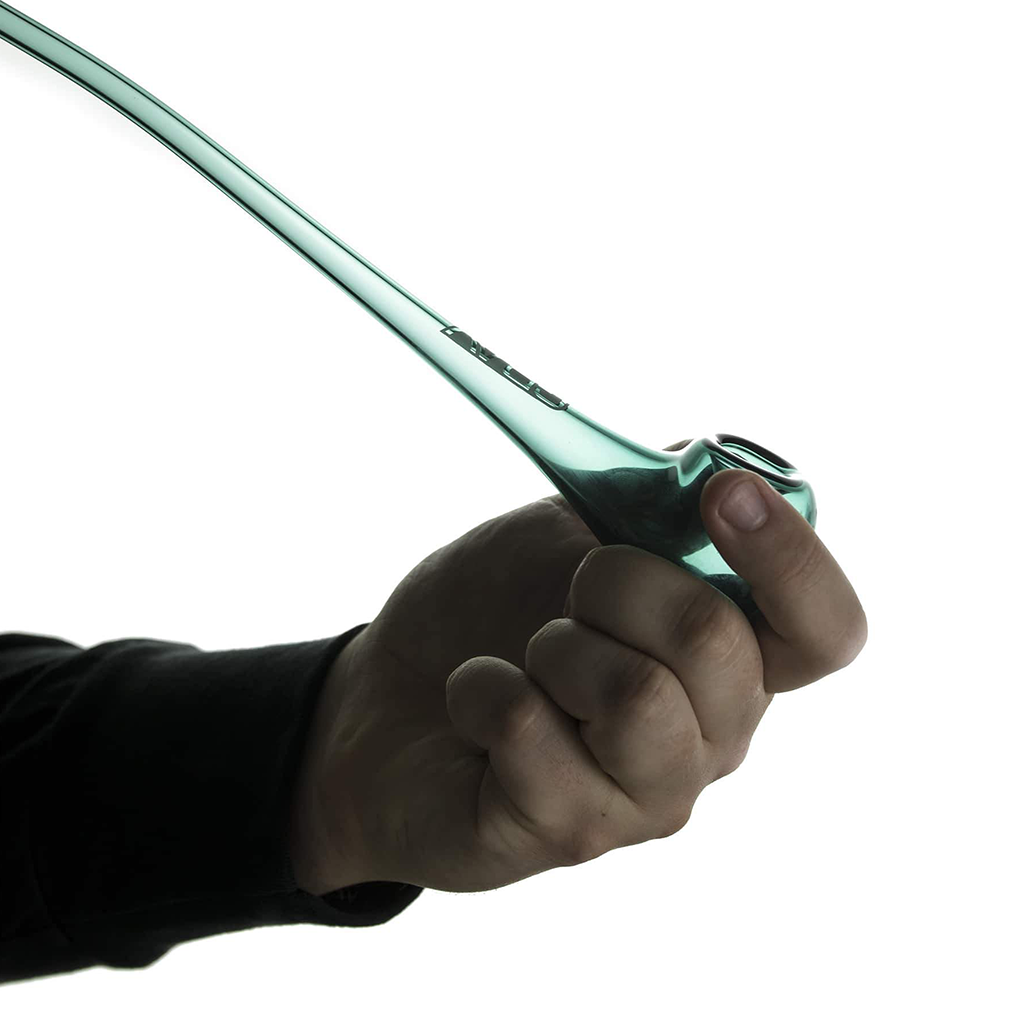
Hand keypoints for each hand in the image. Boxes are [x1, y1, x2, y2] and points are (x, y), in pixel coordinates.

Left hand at [288, 442, 867, 894]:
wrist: (390, 695)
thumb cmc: (491, 612)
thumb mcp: (564, 533)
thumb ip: (644, 508)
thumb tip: (714, 463)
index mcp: (729, 657)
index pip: (825, 629)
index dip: (793, 558)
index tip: (724, 492)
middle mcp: (710, 736)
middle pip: (715, 642)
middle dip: (618, 580)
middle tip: (571, 588)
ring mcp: (645, 797)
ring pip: (636, 696)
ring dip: (556, 646)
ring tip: (526, 658)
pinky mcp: (569, 834)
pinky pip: (532, 733)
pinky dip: (482, 686)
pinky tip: (474, 700)